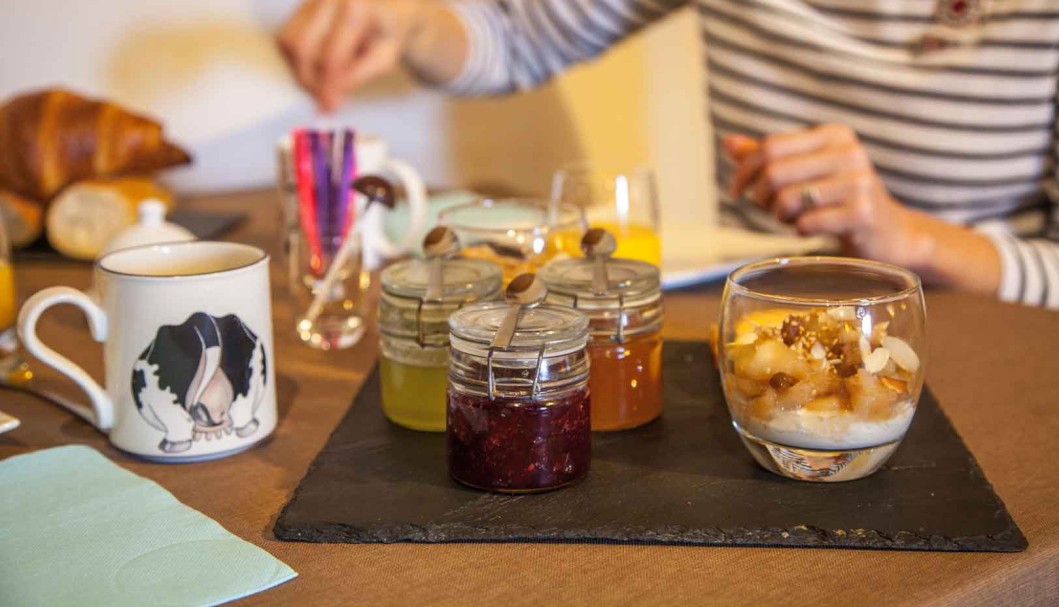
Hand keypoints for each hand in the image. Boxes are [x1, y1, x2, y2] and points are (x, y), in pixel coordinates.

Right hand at [277, 0, 428, 110]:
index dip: (328, 86)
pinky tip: (317, 63)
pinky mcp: (301, 4)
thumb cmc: (389, 32)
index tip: (328, 106)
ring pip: (289, 40)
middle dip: (310, 79)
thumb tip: (329, 98)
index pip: (332, 55)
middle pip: (303, 47)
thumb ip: (358, 75)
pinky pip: (286, 35)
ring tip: (322, 80)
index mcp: (357, 8)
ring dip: (301, 67)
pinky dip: (297, 56)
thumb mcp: (384, 57)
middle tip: (322, 99)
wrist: (389, 6)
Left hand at [725, 124, 931, 268]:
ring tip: (794, 218)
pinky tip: (813, 229)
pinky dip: (799, 230)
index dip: (744, 171)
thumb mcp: (805, 173)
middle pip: (774, 172)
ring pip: (786, 199)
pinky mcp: (862, 213)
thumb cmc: (838, 201)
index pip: (770, 146)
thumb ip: (769, 158)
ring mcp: (858, 182)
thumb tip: (728, 142)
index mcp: (833, 134)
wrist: (889, 233)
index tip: (736, 191)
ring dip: (780, 216)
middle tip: (769, 210)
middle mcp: (848, 152)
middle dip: (760, 197)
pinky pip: (806, 223)